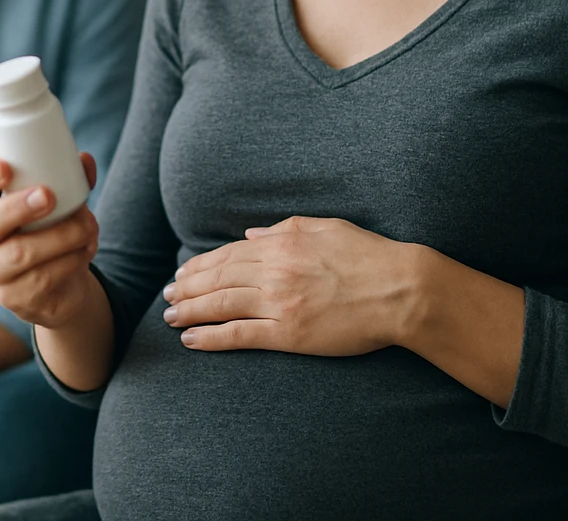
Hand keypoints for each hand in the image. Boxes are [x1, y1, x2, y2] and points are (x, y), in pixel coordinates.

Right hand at [0, 152, 100, 328]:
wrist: (65, 285)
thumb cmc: (56, 231)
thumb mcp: (65, 203)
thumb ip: (73, 180)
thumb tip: (84, 160)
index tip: (4, 167)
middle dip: (16, 208)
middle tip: (48, 196)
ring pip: (19, 255)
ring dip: (60, 237)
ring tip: (88, 227)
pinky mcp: (14, 298)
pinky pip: (42, 279)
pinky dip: (70, 260)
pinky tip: (85, 250)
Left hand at [161, 216, 420, 355]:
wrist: (400, 289)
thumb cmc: (368, 255)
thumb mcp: (324, 227)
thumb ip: (283, 229)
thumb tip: (251, 235)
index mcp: (281, 242)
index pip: (228, 254)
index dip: (201, 264)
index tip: (183, 272)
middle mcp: (274, 270)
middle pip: (217, 278)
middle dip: (187, 287)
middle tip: (168, 295)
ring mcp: (279, 302)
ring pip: (220, 305)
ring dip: (190, 310)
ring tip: (170, 317)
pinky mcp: (289, 333)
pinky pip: (240, 335)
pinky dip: (211, 337)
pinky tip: (191, 339)